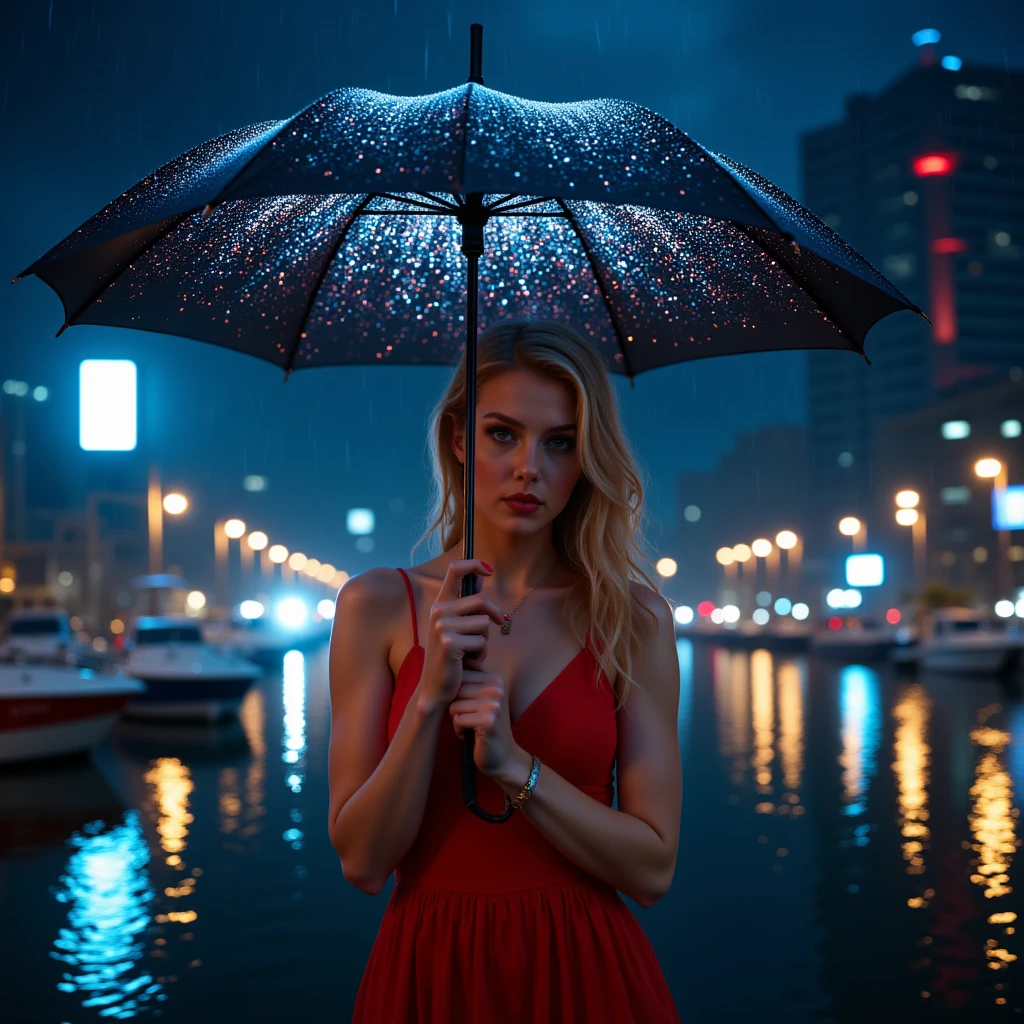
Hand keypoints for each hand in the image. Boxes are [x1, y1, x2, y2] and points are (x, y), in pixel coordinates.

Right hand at [418, 559, 502, 711]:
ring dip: (485, 640)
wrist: (436, 686)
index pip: (455, 570)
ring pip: (484, 624)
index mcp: (440, 604)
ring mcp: (442, 627)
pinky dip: (480, 654)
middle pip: (481, 600)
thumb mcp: (457, 625)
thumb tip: (483, 575)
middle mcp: (439, 611)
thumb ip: (467, 604)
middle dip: (495, 614)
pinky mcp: (449, 643)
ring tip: (471, 651)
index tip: (488, 570)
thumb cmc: (452, 655)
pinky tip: (467, 661)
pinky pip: (481, 643)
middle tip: (498, 623)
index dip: (474, 564)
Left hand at [448, 665, 520, 778]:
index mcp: (495, 679)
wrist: (502, 757)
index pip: (460, 676)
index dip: (457, 694)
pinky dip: (459, 730)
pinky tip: (470, 735)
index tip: (469, 706)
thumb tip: (451, 660)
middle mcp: (497, 688)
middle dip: (455, 707)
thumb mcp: (480, 699)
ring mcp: (494, 704)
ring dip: (456, 720)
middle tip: (469, 719)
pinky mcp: (489, 721)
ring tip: (470, 727)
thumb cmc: (484, 726)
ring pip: (454, 705)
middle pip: (455, 690)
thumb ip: (471, 681)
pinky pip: (457, 719)